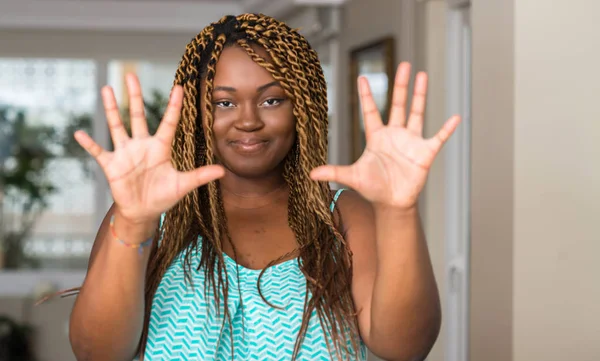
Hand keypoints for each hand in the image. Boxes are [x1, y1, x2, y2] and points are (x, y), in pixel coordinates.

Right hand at [75, 74, 224, 222]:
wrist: (142, 211)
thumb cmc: (162, 196)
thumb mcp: (183, 185)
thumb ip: (200, 175)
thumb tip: (224, 171)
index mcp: (160, 147)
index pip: (168, 122)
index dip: (174, 106)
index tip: (179, 87)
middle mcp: (141, 145)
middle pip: (137, 115)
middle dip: (134, 96)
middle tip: (131, 74)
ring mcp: (125, 153)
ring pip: (117, 125)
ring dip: (111, 108)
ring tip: (106, 88)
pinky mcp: (111, 165)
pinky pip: (98, 151)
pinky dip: (88, 144)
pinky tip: (78, 133)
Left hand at [310, 62, 460, 209]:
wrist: (392, 203)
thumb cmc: (373, 188)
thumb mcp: (352, 177)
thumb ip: (334, 171)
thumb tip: (311, 174)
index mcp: (376, 137)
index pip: (370, 111)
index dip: (366, 95)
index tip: (361, 77)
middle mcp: (394, 134)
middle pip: (398, 104)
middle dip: (400, 85)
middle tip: (403, 64)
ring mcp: (411, 142)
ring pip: (417, 113)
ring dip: (420, 95)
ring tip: (423, 75)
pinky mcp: (424, 153)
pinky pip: (438, 138)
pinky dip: (447, 129)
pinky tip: (456, 117)